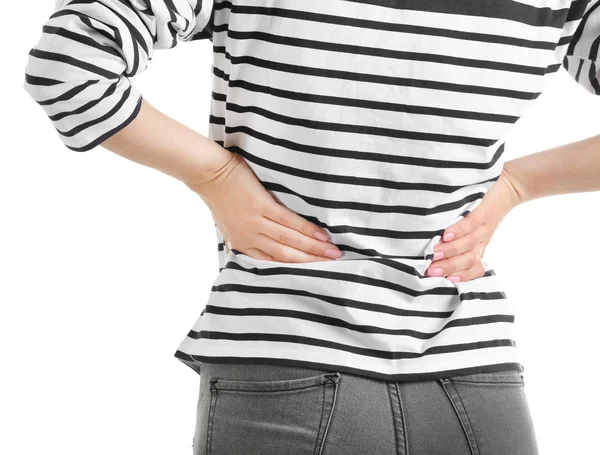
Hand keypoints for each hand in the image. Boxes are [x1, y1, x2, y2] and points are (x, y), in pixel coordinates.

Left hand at [186, 152, 342, 261]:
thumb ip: (240, 239)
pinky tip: (321, 235)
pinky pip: (287, 221)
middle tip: (334, 265)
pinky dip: (306, 230)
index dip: (296, 267)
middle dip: (311, 261)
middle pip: (285, 256)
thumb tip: (244, 250)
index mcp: (242, 244)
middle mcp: (250, 237)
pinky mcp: (261, 206)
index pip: (273, 262)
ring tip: (333, 252)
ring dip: (313, 248)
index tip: (316, 271)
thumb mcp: (226, 226)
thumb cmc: (219, 196)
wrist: (208, 173)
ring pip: (289, 241)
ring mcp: (255, 222)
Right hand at [425, 168, 522, 281]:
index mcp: (480, 246)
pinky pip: (470, 224)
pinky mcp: (483, 211)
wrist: (510, 186)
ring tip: (434, 254)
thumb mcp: (475, 228)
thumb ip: (459, 239)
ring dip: (450, 251)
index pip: (474, 267)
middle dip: (448, 267)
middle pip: (468, 260)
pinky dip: (458, 231)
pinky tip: (446, 234)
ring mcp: (483, 226)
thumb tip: (432, 252)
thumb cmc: (484, 208)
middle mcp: (482, 240)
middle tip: (430, 271)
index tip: (443, 280)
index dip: (462, 276)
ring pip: (468, 245)